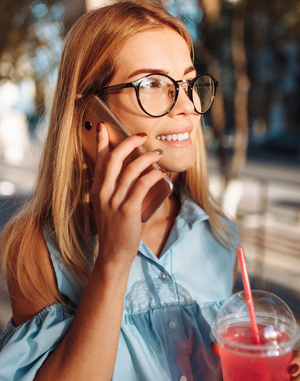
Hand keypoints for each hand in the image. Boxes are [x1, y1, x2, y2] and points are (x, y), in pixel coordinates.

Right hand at [90, 123, 164, 266]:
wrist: (113, 254)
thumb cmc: (114, 230)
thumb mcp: (106, 207)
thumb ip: (112, 190)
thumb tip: (131, 173)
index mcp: (97, 190)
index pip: (98, 160)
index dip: (101, 142)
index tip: (104, 126)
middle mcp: (103, 193)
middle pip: (113, 159)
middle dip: (127, 143)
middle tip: (141, 136)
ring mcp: (114, 201)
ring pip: (130, 170)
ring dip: (146, 157)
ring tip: (157, 153)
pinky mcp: (128, 210)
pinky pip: (141, 185)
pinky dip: (152, 175)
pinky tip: (160, 172)